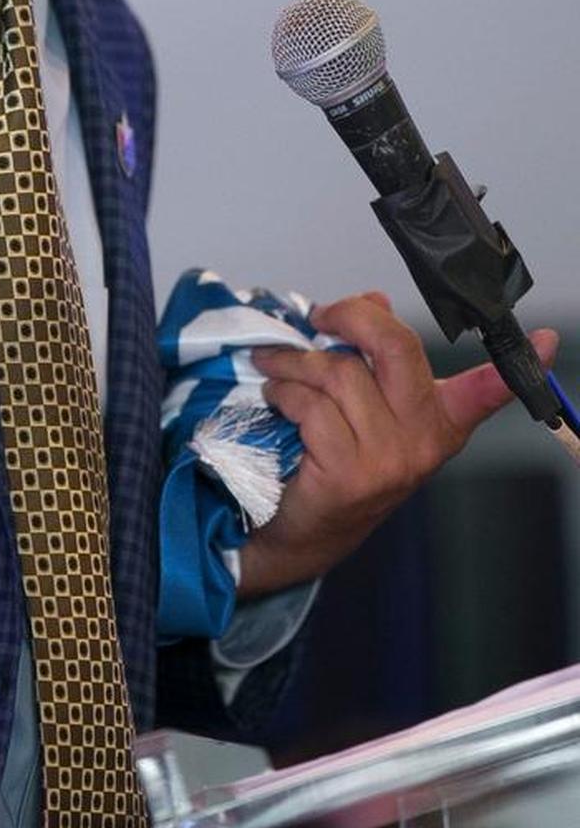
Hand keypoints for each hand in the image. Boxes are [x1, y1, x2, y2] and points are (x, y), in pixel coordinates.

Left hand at [236, 291, 557, 596]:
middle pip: (397, 347)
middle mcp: (423, 439)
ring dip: (294, 362)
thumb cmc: (335, 453)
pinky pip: (311, 405)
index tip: (550, 341)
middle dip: (352, 317)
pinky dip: (284, 392)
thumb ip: (374, 352)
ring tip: (277, 366)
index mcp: (439, 418)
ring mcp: (390, 459)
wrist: (307, 527)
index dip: (517, 368)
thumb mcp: (366, 402)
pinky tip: (277, 397)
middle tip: (322, 316)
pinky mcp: (350, 474)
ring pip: (338, 373)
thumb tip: (374, 300)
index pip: (485, 390)